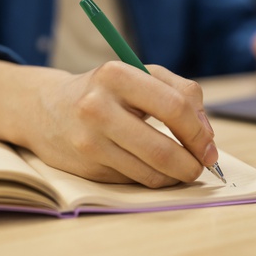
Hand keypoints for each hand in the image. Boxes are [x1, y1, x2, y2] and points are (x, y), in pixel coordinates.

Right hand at [0, 60, 216, 187]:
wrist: (46, 108)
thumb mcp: (139, 74)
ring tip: (180, 168)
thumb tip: (206, 135)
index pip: (174, 107)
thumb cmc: (105, 89)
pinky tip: (153, 168)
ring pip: (150, 172)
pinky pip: (134, 180)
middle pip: (162, 148)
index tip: (209, 145)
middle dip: (192, 163)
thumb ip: (180, 93)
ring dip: (175, 176)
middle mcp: (97, 107)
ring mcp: (88, 140)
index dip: (199, 132)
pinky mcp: (86, 166)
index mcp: (116, 75)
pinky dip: (153, 178)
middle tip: (201, 165)